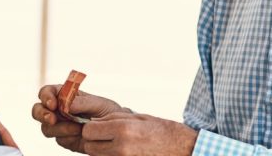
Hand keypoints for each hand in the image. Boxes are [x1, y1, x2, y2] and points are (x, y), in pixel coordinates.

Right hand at [31, 85, 127, 152]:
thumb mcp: (99, 103)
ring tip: (77, 128)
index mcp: (65, 95)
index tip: (53, 104)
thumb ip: (82, 102)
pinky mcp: (64, 139)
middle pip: (38, 110)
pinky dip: (67, 137)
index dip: (46, 97)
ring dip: (58, 128)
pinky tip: (79, 134)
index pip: (47, 92)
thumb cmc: (108, 113)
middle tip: (51, 119)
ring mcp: (60, 125)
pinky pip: (58, 139)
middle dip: (41, 114)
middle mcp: (58, 110)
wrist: (117, 132)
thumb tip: (67, 103)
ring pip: (46, 127)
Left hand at [82, 112, 197, 155]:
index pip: (88, 131)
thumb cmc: (162, 131)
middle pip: (89, 146)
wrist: (183, 149)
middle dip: (95, 141)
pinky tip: (124, 152)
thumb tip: (93, 122)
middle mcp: (121, 148)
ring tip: (118, 145)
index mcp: (123, 130)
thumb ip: (113, 119)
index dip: (91, 128)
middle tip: (107, 137)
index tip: (98, 128)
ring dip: (102, 151)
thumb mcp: (138, 118)